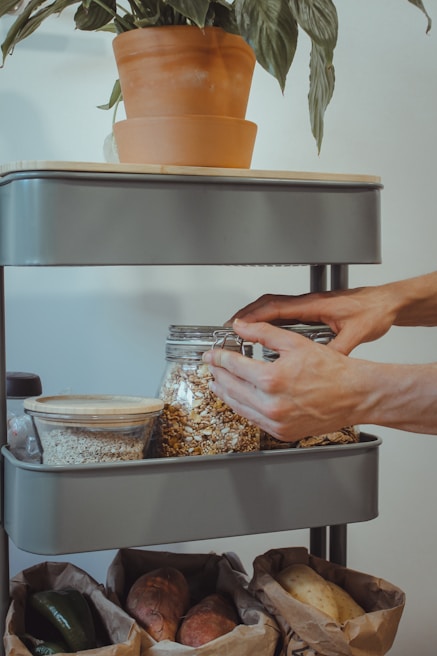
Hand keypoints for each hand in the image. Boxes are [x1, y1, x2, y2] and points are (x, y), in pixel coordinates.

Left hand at [203, 319, 366, 440]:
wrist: (355, 395)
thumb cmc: (333, 371)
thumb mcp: (295, 342)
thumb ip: (263, 333)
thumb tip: (241, 327)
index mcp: (271, 379)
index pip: (232, 366)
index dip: (218, 357)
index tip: (212, 355)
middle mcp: (270, 404)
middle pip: (230, 387)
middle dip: (217, 374)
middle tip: (212, 366)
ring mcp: (275, 421)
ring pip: (238, 407)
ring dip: (225, 393)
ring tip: (218, 383)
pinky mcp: (281, 432)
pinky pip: (253, 420)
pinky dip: (242, 408)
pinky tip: (240, 399)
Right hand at [225, 286, 399, 354]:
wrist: (387, 302)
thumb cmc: (373, 312)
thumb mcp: (357, 334)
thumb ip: (338, 349)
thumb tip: (324, 365)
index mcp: (315, 305)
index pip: (276, 307)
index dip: (254, 316)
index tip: (237, 325)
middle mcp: (308, 303)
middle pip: (268, 303)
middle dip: (246, 314)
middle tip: (230, 327)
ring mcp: (308, 305)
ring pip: (274, 306)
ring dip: (254, 315)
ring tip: (239, 330)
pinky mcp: (312, 310)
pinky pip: (283, 313)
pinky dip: (268, 320)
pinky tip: (264, 333)